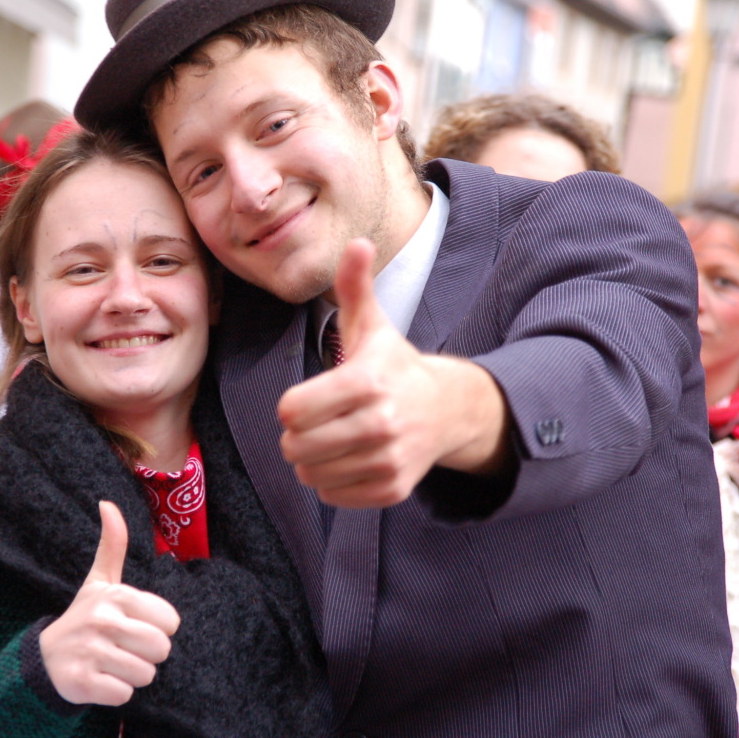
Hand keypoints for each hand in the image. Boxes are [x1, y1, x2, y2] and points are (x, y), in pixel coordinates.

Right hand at [39, 502, 179, 705]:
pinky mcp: (81, 683)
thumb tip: (107, 503)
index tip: (134, 626)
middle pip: (162, 649)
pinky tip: (100, 680)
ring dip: (133, 675)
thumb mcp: (99, 582)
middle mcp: (102, 621)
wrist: (42, 661)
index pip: (171, 622)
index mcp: (115, 596)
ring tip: (112, 663)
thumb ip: (112, 545)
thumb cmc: (84, 618)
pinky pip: (125, 695)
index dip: (157, 629)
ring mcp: (91, 652)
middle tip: (125, 648)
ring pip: (145, 675)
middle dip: (148, 655)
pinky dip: (116, 693)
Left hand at [277, 239, 509, 507]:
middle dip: (298, 435)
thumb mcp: (372, 326)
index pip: (292, 410)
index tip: (309, 398)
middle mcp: (381, 423)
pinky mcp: (393, 488)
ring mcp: (389, 459)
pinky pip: (332, 495)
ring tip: (333, 440)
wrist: (445, 411)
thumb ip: (356, 287)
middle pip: (297, 445)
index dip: (292, 405)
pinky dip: (332, 481)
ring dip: (312, 459)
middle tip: (318, 422)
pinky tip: (349, 459)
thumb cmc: (393, 366)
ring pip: (311, 473)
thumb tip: (358, 243)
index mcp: (367, 381)